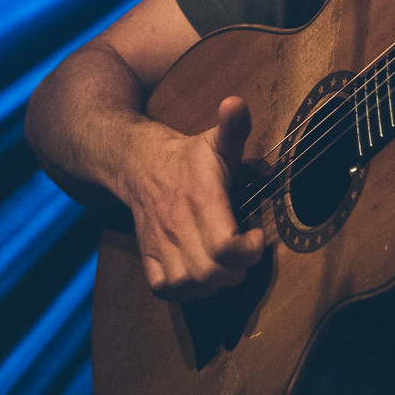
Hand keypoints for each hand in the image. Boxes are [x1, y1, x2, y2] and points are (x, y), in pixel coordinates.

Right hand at [116, 95, 266, 301]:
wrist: (137, 164)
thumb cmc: (188, 157)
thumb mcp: (216, 140)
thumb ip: (233, 126)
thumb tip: (236, 102)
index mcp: (200, 199)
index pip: (226, 246)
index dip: (249, 250)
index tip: (257, 235)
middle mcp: (178, 226)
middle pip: (210, 273)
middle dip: (236, 271)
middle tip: (244, 254)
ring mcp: (160, 244)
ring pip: (189, 285)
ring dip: (214, 284)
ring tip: (225, 266)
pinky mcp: (147, 255)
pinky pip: (164, 289)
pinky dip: (185, 291)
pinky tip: (200, 276)